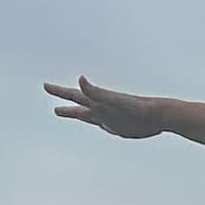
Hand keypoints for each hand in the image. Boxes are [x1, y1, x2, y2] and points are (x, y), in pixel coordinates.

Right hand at [46, 76, 167, 139]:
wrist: (159, 115)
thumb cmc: (138, 108)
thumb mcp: (114, 100)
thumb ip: (96, 92)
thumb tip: (80, 79)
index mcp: (99, 102)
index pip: (75, 95)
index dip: (59, 91)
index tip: (46, 85)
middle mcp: (102, 108)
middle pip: (78, 104)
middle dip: (63, 100)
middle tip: (49, 94)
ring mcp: (109, 117)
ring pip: (87, 114)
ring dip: (75, 112)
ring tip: (62, 111)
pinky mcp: (118, 126)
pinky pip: (102, 124)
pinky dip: (96, 122)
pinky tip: (98, 123)